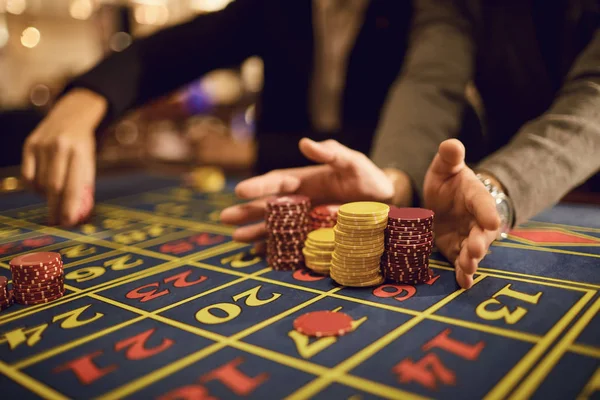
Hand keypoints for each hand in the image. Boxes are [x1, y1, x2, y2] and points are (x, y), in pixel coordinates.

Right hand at [21, 89, 106, 225]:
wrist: (71, 116)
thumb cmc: (83, 146)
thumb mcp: (89, 162)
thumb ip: (83, 186)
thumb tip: (77, 214)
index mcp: (79, 152)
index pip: (73, 186)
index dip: (70, 207)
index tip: (68, 222)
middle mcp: (59, 148)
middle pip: (54, 186)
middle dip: (55, 207)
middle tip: (56, 221)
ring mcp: (42, 145)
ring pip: (40, 182)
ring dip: (46, 195)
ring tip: (54, 196)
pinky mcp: (29, 144)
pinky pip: (27, 175)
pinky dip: (34, 186)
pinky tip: (41, 187)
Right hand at [220, 138, 406, 242]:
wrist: (383, 201)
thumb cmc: (365, 176)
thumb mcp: (352, 161)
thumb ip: (331, 152)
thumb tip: (305, 143)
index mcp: (303, 180)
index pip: (276, 182)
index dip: (258, 186)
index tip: (239, 190)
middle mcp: (299, 200)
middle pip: (268, 206)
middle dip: (246, 211)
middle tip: (224, 219)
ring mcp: (304, 219)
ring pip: (274, 225)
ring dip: (255, 231)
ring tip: (236, 238)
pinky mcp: (312, 235)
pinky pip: (290, 242)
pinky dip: (276, 248)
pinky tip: (260, 254)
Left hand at [423, 139, 500, 288]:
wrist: (444, 202)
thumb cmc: (448, 182)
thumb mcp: (445, 167)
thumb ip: (449, 157)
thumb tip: (451, 144)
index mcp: (475, 197)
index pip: (484, 203)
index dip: (487, 212)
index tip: (492, 221)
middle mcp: (476, 220)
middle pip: (482, 233)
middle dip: (480, 241)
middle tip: (475, 249)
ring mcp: (468, 238)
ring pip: (473, 251)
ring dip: (471, 260)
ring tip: (467, 266)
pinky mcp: (457, 251)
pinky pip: (462, 263)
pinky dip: (464, 274)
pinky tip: (464, 283)